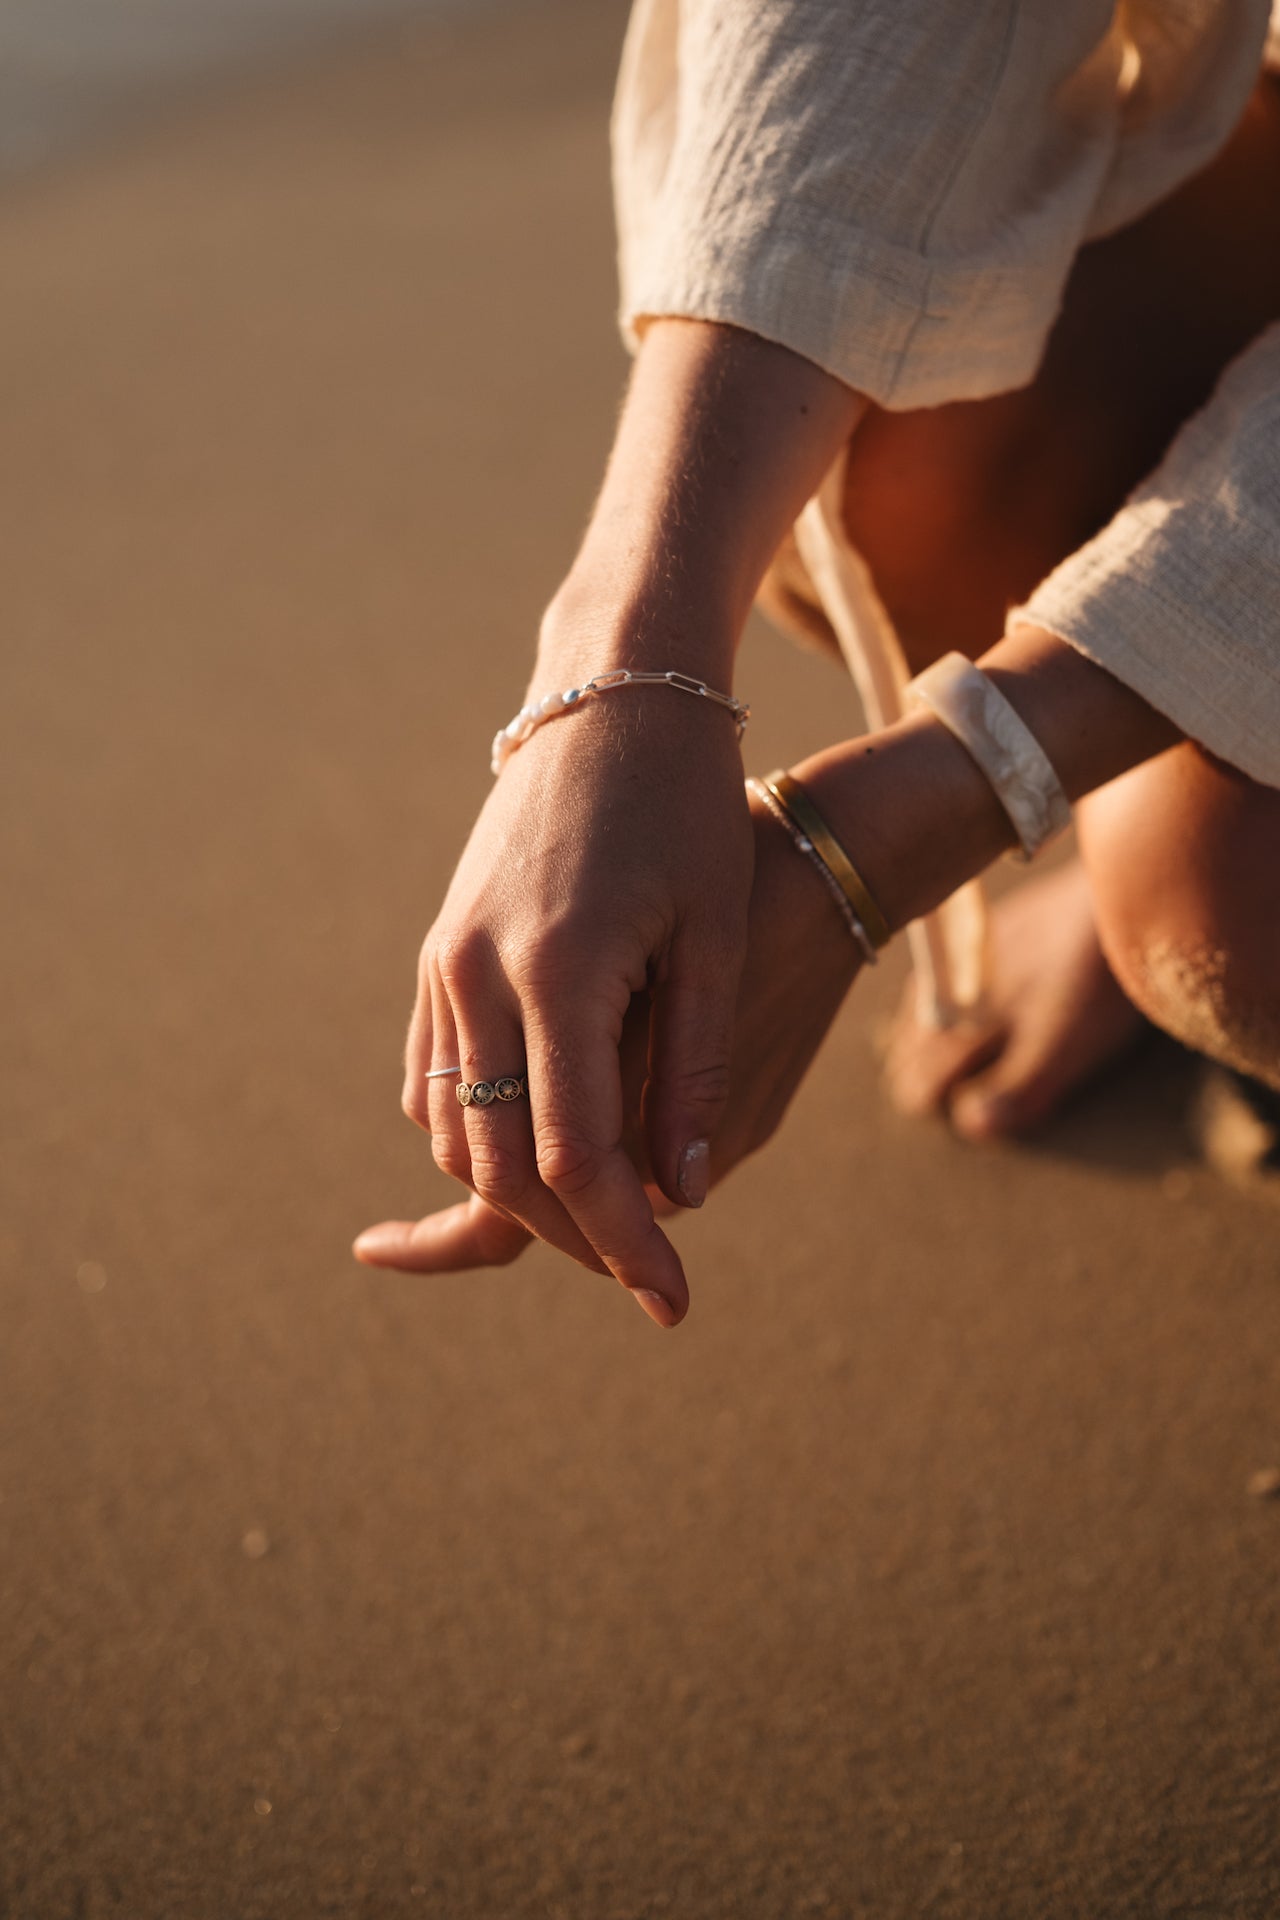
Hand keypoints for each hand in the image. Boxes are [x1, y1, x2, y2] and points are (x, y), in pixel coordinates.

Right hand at [354, 782, 860, 1290]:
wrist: (612, 695)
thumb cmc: (690, 805)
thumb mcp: (712, 936)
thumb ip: (692, 1072)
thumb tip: (686, 1196)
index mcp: (557, 969)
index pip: (574, 1155)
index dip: (626, 1242)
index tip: (674, 1302)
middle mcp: (477, 973)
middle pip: (497, 1164)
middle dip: (572, 1234)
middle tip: (643, 1276)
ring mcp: (444, 961)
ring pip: (452, 1130)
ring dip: (517, 1194)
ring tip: (598, 1232)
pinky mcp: (438, 950)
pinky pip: (437, 1078)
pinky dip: (480, 1136)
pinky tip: (535, 1160)